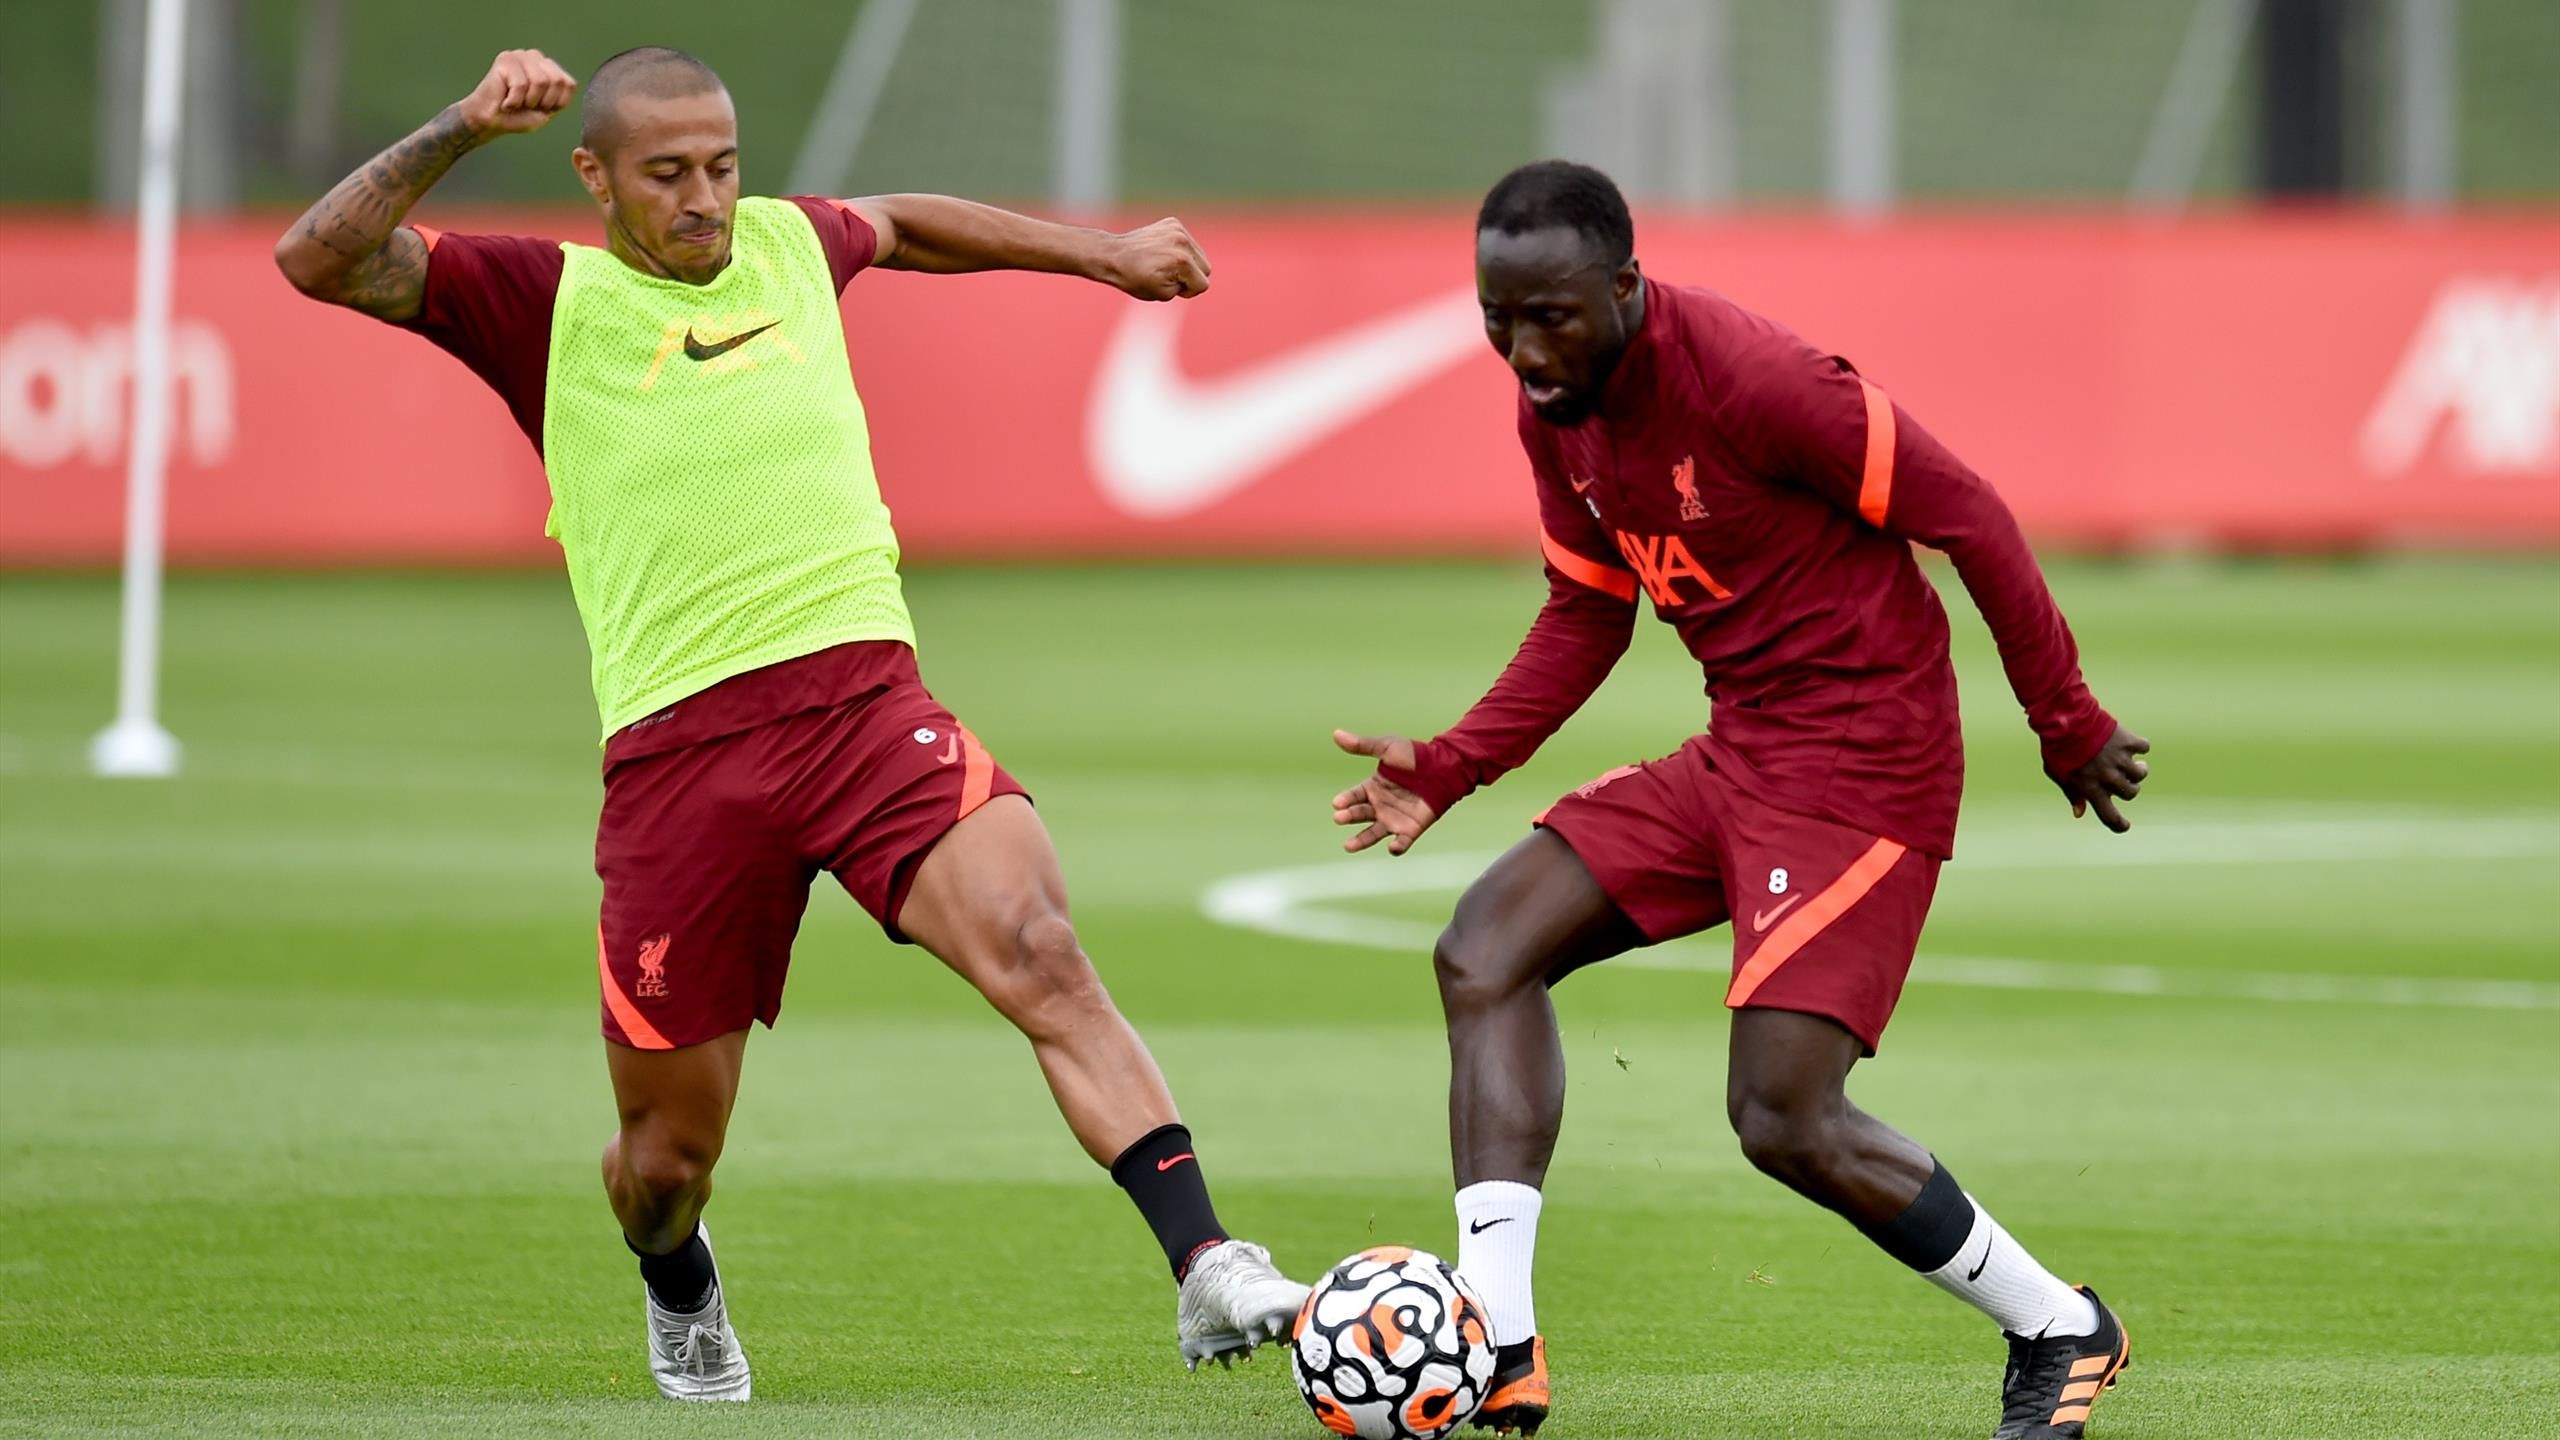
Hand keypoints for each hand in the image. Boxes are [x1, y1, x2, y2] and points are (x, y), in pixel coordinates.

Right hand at [457, 49, 576, 139]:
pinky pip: (521, 85)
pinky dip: (514, 101)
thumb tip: (569, 80)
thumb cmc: (519, 116)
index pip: (568, 84)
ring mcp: (520, 55)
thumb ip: (561, 93)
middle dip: (543, 101)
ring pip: (539, 82)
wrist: (491, 122)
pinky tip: (505, 101)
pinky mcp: (505, 59)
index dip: (556, 103)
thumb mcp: (549, 108)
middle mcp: (536, 57)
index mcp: (549, 67)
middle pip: (556, 81)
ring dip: (528, 101)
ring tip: (515, 102)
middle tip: (526, 105)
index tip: (540, 107)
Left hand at [1102, 218, 1209, 300]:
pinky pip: (1188, 242)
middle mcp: (1183, 241)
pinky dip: (1179, 249)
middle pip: (1206, 268)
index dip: (1188, 291)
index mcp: (1182, 261)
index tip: (1170, 286)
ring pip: (1199, 254)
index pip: (1203, 284)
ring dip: (1187, 263)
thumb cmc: (1134, 279)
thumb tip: (1193, 277)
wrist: (1113, 255)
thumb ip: (1186, 288)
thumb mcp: (1163, 294)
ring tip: (1164, 264)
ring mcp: (1178, 229)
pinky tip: (1162, 252)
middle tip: (1168, 277)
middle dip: (1191, 276)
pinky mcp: (1173, 222)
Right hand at [1331, 729, 1437, 855]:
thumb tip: (1336, 733)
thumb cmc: (1415, 756)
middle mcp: (1380, 805)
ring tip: (1349, 846)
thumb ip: (1363, 745)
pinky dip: (1397, 847)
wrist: (1444, 767)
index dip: (1345, 800)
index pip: (1353, 796)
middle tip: (1339, 817)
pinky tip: (1392, 847)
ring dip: (1362, 840)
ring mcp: (1395, 818)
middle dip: (1349, 816)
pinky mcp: (1412, 828)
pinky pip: (1402, 842)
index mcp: (1373, 787)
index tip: (1337, 803)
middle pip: (1359, 814)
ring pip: (1374, 833)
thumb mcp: (1387, 747)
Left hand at [2054, 723, 2149, 832]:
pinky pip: (2144, 747)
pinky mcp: (2128, 742)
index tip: (2124, 825)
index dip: (2119, 824)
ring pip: (2141, 774)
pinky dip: (2139, 745)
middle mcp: (2110, 778)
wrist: (2067, 721)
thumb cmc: (2058, 748)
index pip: (2110, 816)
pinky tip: (2128, 742)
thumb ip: (2072, 793)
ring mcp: (2121, 760)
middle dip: (2128, 788)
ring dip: (2138, 769)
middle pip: (2131, 793)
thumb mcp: (2058, 774)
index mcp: (2092, 789)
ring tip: (2129, 761)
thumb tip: (2079, 813)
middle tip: (2121, 777)